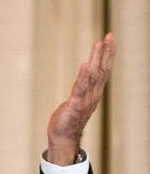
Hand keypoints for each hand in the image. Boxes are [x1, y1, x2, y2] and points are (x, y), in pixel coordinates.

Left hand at [45, 32, 115, 164]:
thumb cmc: (69, 118)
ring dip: (96, 59)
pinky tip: (85, 66)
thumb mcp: (78, 99)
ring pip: (93, 76)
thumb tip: (86, 74)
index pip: (104, 69)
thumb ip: (83, 87)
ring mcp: (85, 100)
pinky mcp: (74, 106)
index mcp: (94, 91)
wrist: (63, 137)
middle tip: (109, 36)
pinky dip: (83, 77)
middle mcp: (93, 94)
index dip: (108, 54)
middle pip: (102, 69)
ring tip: (98, 44)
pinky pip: (80, 90)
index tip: (110, 38)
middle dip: (106, 52)